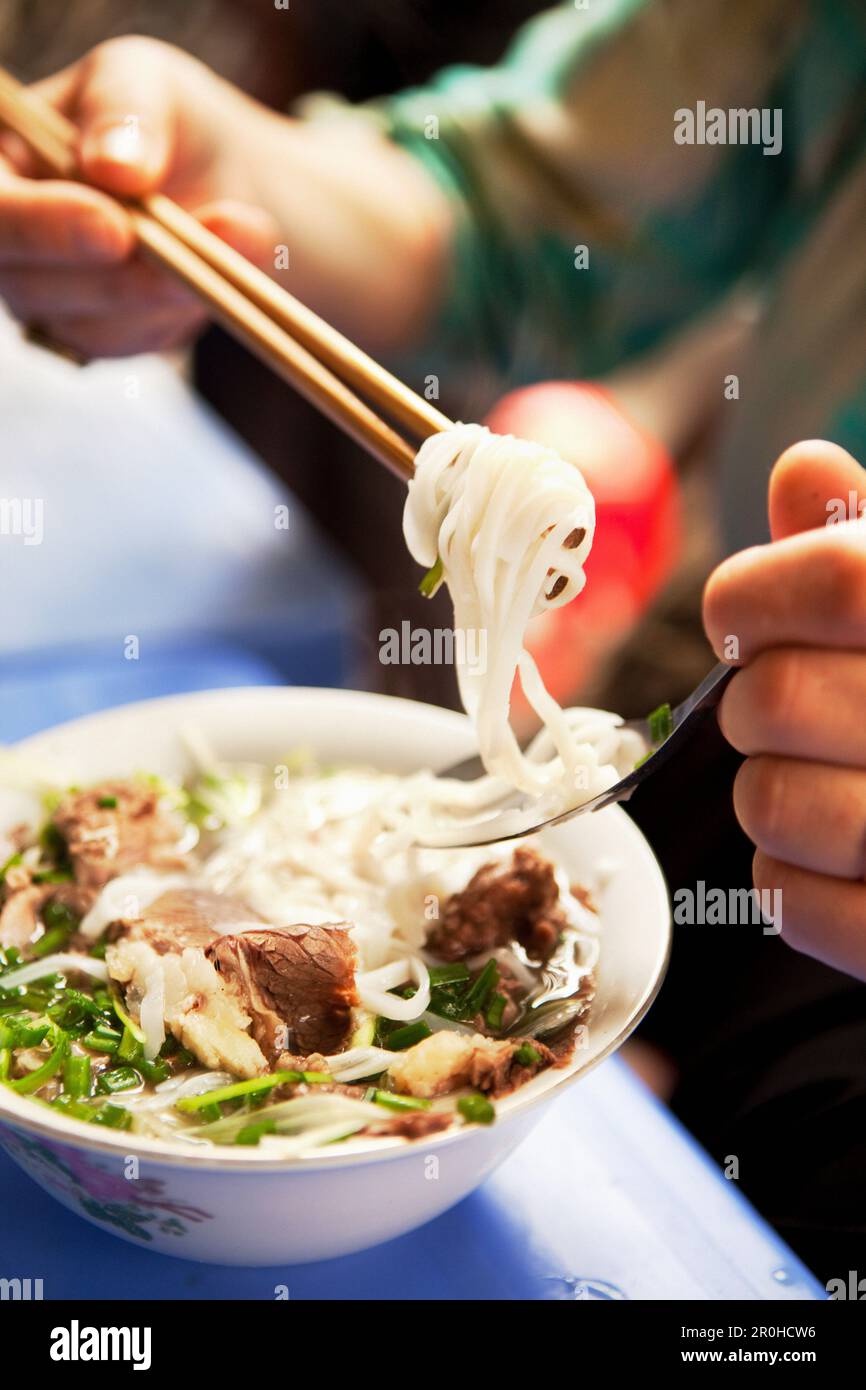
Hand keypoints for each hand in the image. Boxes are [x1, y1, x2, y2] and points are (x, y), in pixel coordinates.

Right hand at [0, 37, 278, 356]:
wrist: (218, 180)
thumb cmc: (160, 119)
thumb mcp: (145, 80)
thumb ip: (123, 110)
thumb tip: (112, 166)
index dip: (43, 226)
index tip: (116, 226)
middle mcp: (8, 238)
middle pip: (28, 283)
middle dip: (115, 279)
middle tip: (185, 260)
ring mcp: (46, 295)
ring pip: (89, 323)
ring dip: (168, 292)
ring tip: (244, 235)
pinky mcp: (96, 335)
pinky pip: (131, 342)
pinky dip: (180, 312)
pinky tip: (223, 273)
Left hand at [704, 440, 865, 979]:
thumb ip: (861, 544)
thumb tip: (802, 468)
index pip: (840, 583)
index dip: (753, 593)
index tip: (739, 613)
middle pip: (774, 700)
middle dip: (753, 701)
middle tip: (785, 708)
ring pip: (769, 804)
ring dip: (767, 793)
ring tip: (815, 783)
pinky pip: (792, 904)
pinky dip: (785, 883)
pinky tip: (827, 861)